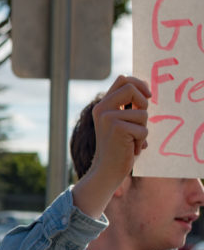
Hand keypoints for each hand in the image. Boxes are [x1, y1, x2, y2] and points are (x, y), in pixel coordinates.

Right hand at [72, 75, 149, 217]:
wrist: (106, 170)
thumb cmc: (118, 148)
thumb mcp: (121, 123)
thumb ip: (127, 108)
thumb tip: (143, 90)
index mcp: (103, 106)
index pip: (122, 79)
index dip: (138, 83)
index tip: (147, 96)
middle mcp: (102, 109)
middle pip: (131, 88)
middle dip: (143, 102)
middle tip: (141, 120)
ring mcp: (108, 118)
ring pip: (142, 113)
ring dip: (143, 129)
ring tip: (132, 140)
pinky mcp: (117, 128)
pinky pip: (143, 129)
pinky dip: (141, 141)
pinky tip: (130, 148)